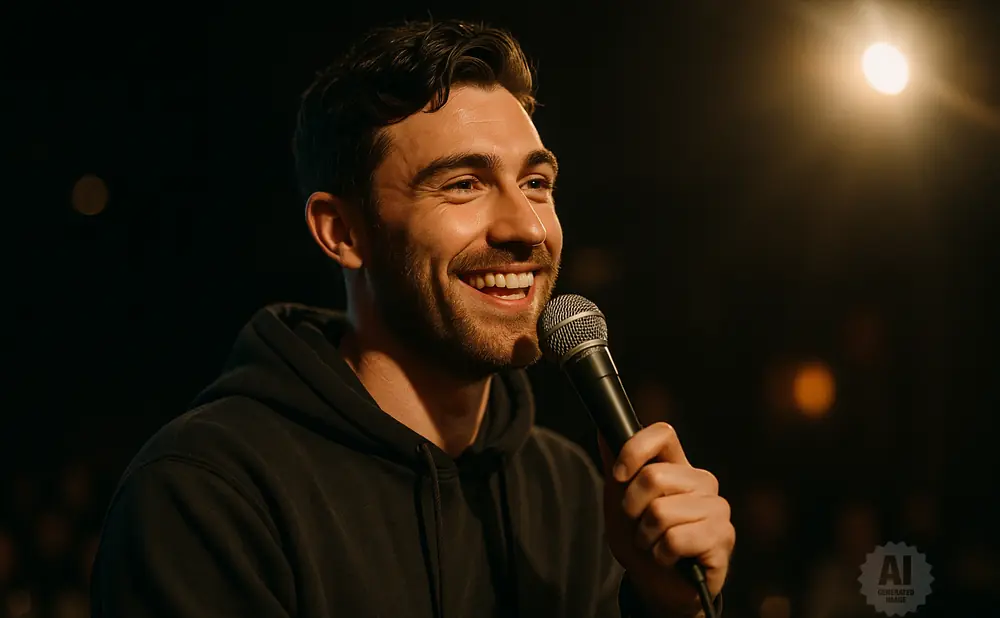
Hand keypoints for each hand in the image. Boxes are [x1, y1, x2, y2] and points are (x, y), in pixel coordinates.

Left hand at [599, 423, 734, 616]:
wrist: (658, 587)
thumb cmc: (641, 542)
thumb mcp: (619, 503)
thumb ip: (616, 468)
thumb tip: (604, 432)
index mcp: (678, 466)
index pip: (663, 434)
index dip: (635, 449)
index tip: (619, 475)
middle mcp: (701, 482)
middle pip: (653, 477)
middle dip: (632, 509)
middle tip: (640, 526)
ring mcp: (716, 508)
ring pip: (661, 513)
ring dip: (646, 537)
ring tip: (655, 544)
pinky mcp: (722, 537)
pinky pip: (675, 540)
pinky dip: (661, 555)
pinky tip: (670, 558)